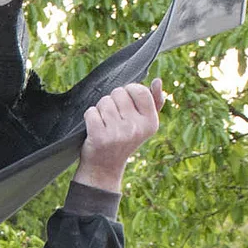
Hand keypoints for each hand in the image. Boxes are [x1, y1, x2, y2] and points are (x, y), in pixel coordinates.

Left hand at [74, 79, 165, 194]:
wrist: (105, 167)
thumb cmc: (124, 139)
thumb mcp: (143, 124)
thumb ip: (154, 102)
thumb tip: (157, 80)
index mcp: (151, 122)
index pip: (139, 90)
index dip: (128, 91)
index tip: (125, 103)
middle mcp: (136, 128)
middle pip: (118, 93)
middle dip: (113, 101)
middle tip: (113, 118)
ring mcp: (118, 133)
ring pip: (103, 101)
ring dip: (100, 110)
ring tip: (105, 124)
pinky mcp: (99, 137)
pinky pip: (91, 112)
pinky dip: (90, 117)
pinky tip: (95, 129)